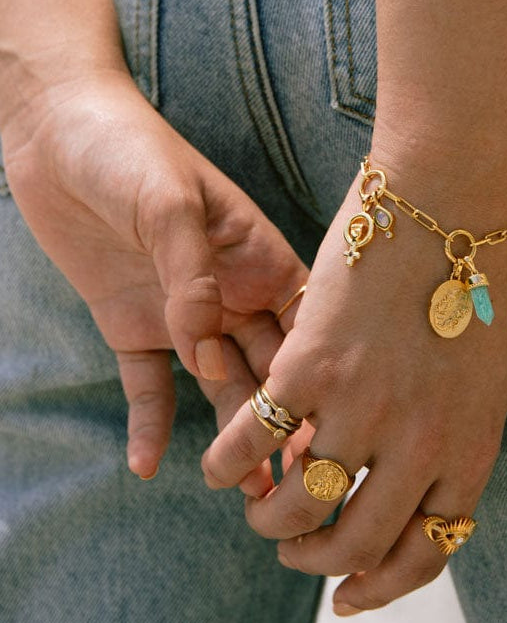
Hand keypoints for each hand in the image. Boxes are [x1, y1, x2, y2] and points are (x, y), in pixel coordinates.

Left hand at [2, 69, 308, 477]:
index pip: (305, 327)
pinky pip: (148, 384)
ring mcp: (184, 314)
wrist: (57, 130)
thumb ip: (194, 276)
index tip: (332, 430)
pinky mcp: (134, 325)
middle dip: (284, 423)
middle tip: (296, 484)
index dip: (321, 377)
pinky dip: (150, 423)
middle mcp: (233, 294)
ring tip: (244, 492)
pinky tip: (148, 466)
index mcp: (260, 258)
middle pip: (269, 369)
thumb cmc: (130, 147)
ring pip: (219, 387)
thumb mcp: (172, 200)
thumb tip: (205, 350)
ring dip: (232, 437)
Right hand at [202, 160, 506, 612]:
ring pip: (297, 504)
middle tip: (292, 552)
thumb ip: (448, 445)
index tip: (349, 597)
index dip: (381, 587)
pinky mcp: (311, 368)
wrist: (447, 205)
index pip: (426, 553)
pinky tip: (218, 465)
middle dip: (315, 562)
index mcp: (468, 451)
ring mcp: (363, 408)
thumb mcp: (481, 383)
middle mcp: (419, 445)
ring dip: (267, 521)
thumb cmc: (468, 285)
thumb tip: (406, 497)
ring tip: (258, 510)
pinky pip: (251, 441)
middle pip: (353, 543)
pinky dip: (224, 464)